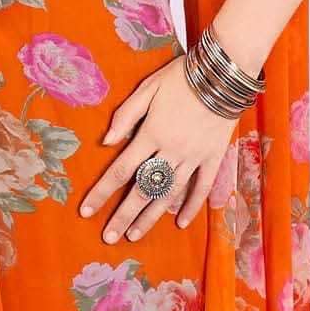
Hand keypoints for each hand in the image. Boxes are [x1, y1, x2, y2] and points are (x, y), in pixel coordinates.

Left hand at [77, 54, 238, 241]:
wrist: (223, 73)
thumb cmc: (181, 77)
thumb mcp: (148, 88)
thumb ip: (126, 115)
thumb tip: (106, 141)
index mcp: (151, 134)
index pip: (120, 170)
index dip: (102, 193)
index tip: (86, 212)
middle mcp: (170, 150)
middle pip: (142, 189)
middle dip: (123, 215)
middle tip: (109, 237)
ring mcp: (194, 156)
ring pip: (169, 193)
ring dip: (150, 217)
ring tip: (134, 235)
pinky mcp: (213, 157)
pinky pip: (202, 186)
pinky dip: (191, 206)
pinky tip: (179, 222)